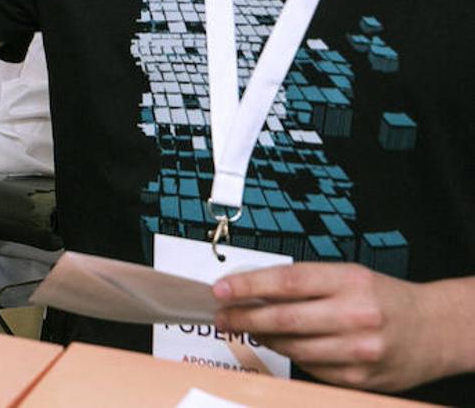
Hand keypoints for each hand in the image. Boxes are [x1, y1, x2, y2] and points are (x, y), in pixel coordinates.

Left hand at [213, 263, 465, 391]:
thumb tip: (251, 291)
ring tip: (247, 330)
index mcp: (349, 281)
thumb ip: (303, 283)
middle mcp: (355, 315)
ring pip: (292, 347)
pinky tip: (283, 345)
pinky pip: (310, 368)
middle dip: (244, 318)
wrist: (434, 330)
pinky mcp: (360, 379)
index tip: (222, 289)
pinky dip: (291, 357)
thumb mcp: (348, 276)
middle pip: (284, 318)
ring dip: (263, 339)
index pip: (286, 281)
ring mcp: (359, 351)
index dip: (248, 286)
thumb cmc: (382, 298)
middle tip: (222, 316)